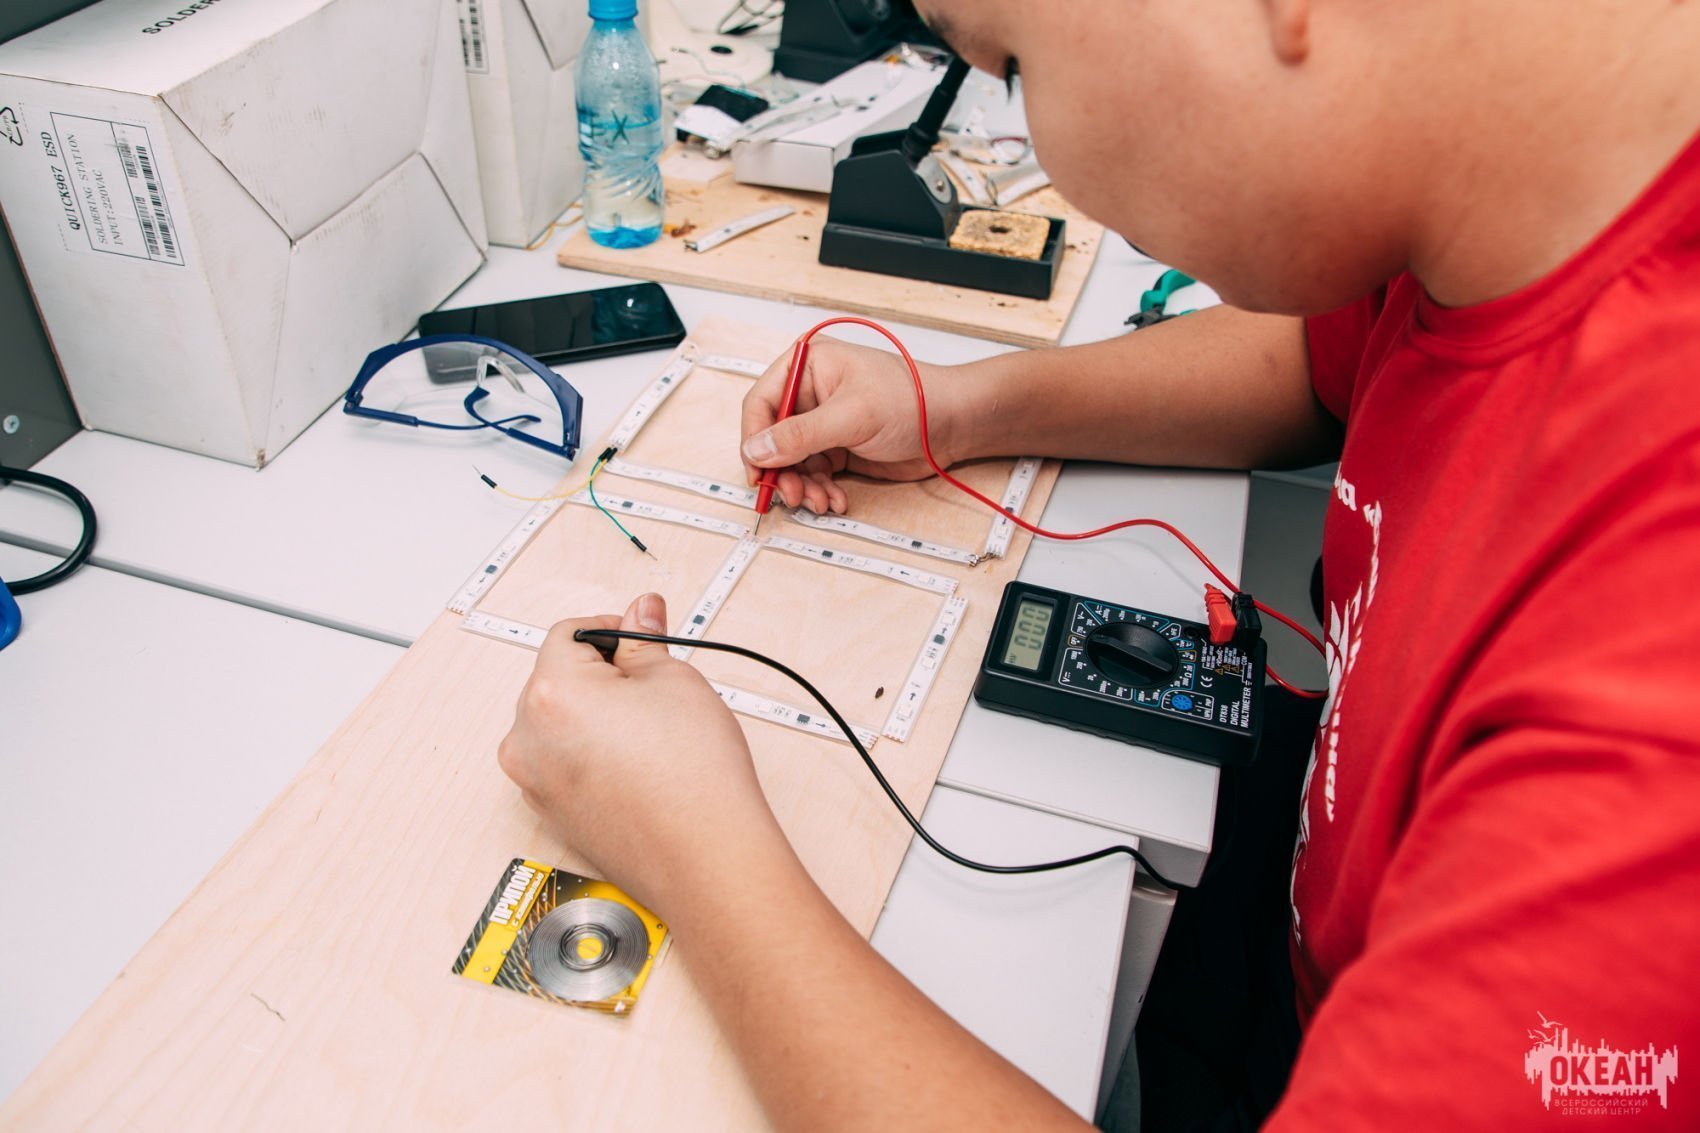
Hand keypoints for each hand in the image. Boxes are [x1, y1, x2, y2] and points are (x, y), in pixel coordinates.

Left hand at [497, 593, 775, 912]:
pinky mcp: (551, 812)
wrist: (705, 856)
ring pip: (559, 723)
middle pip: (557, 679)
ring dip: (595, 715)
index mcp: (550, 694)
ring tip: (650, 733)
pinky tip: (638, 764)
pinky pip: (563, 762)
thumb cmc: (692, 778)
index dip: (613, 631)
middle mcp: (527, 739)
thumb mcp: (674, 680)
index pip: (570, 634)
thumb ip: (644, 640)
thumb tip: (641, 610)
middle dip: (602, 675)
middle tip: (654, 691)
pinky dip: (591, 753)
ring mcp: (534, 781)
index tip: (642, 643)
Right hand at [739, 336, 965, 514]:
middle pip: (773, 439)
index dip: (754, 441)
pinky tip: (836, 499)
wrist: (953, 424)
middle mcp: (810, 392)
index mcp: (807, 366)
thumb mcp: (851, 416)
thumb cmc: (912, 401)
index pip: (762, 403)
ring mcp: (824, 422)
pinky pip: (815, 474)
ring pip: (793, 462)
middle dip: (782, 471)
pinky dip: (821, 490)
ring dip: (803, 486)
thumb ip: (800, 435)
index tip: (757, 472)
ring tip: (821, 501)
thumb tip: (757, 451)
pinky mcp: (838, 447)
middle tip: (792, 495)